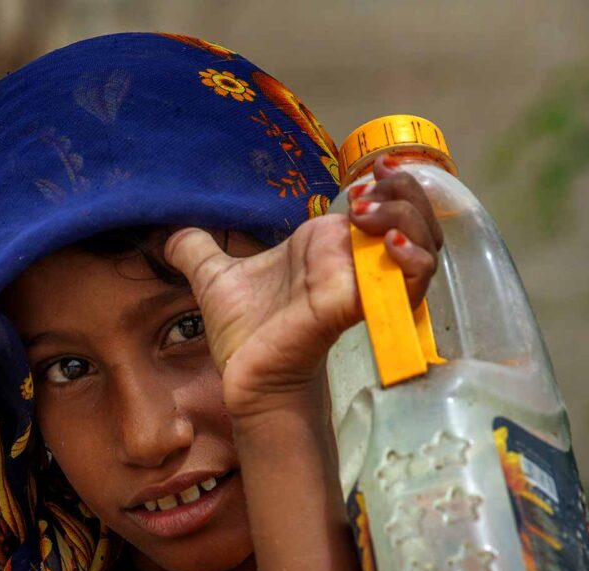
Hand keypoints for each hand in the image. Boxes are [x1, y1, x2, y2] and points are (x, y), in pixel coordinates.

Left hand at [164, 156, 442, 420]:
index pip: (382, 201)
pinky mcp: (355, 307)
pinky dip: (410, 262)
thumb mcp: (215, 278)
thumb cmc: (244, 334)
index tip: (369, 173)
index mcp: (327, 244)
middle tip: (371, 190)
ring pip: (423, 243)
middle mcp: (353, 259)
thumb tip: (165, 231)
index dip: (387, 182)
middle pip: (413, 214)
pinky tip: (389, 247)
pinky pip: (408, 284)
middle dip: (403, 192)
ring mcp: (361, 284)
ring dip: (408, 220)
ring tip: (370, 214)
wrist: (245, 378)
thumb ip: (197, 250)